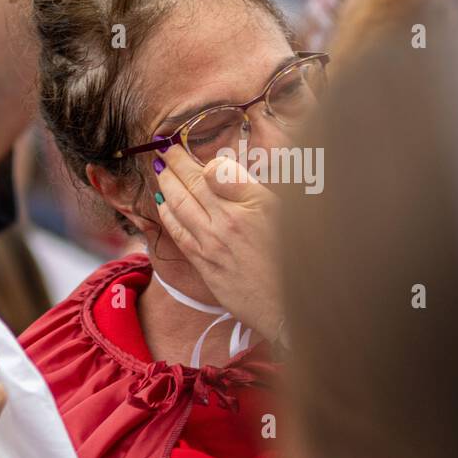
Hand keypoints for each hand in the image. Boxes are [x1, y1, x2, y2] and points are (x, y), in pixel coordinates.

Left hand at [153, 146, 284, 341]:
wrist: (290, 308)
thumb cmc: (297, 260)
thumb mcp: (288, 215)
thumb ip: (256, 190)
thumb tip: (225, 170)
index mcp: (255, 203)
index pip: (216, 170)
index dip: (201, 159)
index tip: (193, 150)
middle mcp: (229, 220)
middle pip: (193, 183)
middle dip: (176, 163)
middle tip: (166, 149)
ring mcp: (213, 243)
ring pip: (179, 204)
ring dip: (167, 184)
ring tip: (161, 169)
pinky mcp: (205, 264)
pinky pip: (178, 232)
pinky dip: (167, 214)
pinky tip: (162, 204)